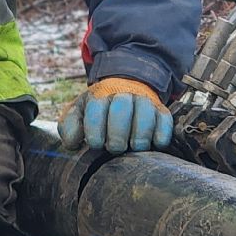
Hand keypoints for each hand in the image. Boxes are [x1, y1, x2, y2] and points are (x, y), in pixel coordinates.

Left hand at [58, 77, 172, 152]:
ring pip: (146, 116)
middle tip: (115, 148)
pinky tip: (154, 143)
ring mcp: (145, 101)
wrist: (126, 87)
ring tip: (134, 148)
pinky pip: (166, 121)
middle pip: (121, 111)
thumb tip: (73, 143)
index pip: (96, 109)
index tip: (95, 144)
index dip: (95, 131)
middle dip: (116, 136)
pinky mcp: (162, 111)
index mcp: (100, 94)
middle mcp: (124, 93)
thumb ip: (70, 125)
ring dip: (139, 137)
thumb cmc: (99, 108)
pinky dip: (161, 135)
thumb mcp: (80, 111)